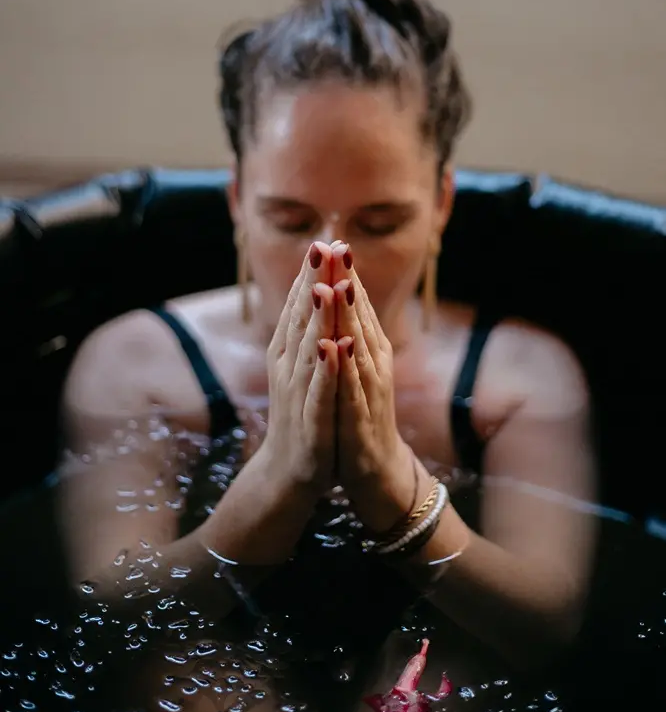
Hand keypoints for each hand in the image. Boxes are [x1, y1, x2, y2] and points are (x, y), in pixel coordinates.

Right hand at [255, 242, 339, 496]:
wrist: (289, 471)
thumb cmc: (301, 414)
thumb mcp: (303, 369)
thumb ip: (307, 333)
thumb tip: (316, 294)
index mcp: (288, 353)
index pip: (300, 307)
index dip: (312, 275)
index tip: (325, 242)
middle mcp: (288, 367)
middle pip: (302, 318)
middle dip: (314, 283)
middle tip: (323, 247)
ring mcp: (298, 393)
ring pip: (309, 348)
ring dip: (318, 317)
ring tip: (328, 287)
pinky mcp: (311, 420)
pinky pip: (319, 389)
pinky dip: (326, 367)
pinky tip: (334, 347)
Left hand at [331, 245, 416, 531]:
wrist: (375, 470)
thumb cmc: (361, 414)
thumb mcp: (355, 370)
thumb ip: (351, 334)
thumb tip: (340, 295)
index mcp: (369, 352)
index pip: (356, 308)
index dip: (346, 275)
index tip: (334, 241)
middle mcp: (374, 366)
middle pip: (360, 319)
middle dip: (347, 283)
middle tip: (337, 248)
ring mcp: (370, 393)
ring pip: (358, 349)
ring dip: (347, 318)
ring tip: (335, 287)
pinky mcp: (361, 420)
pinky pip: (352, 391)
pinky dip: (344, 368)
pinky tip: (336, 348)